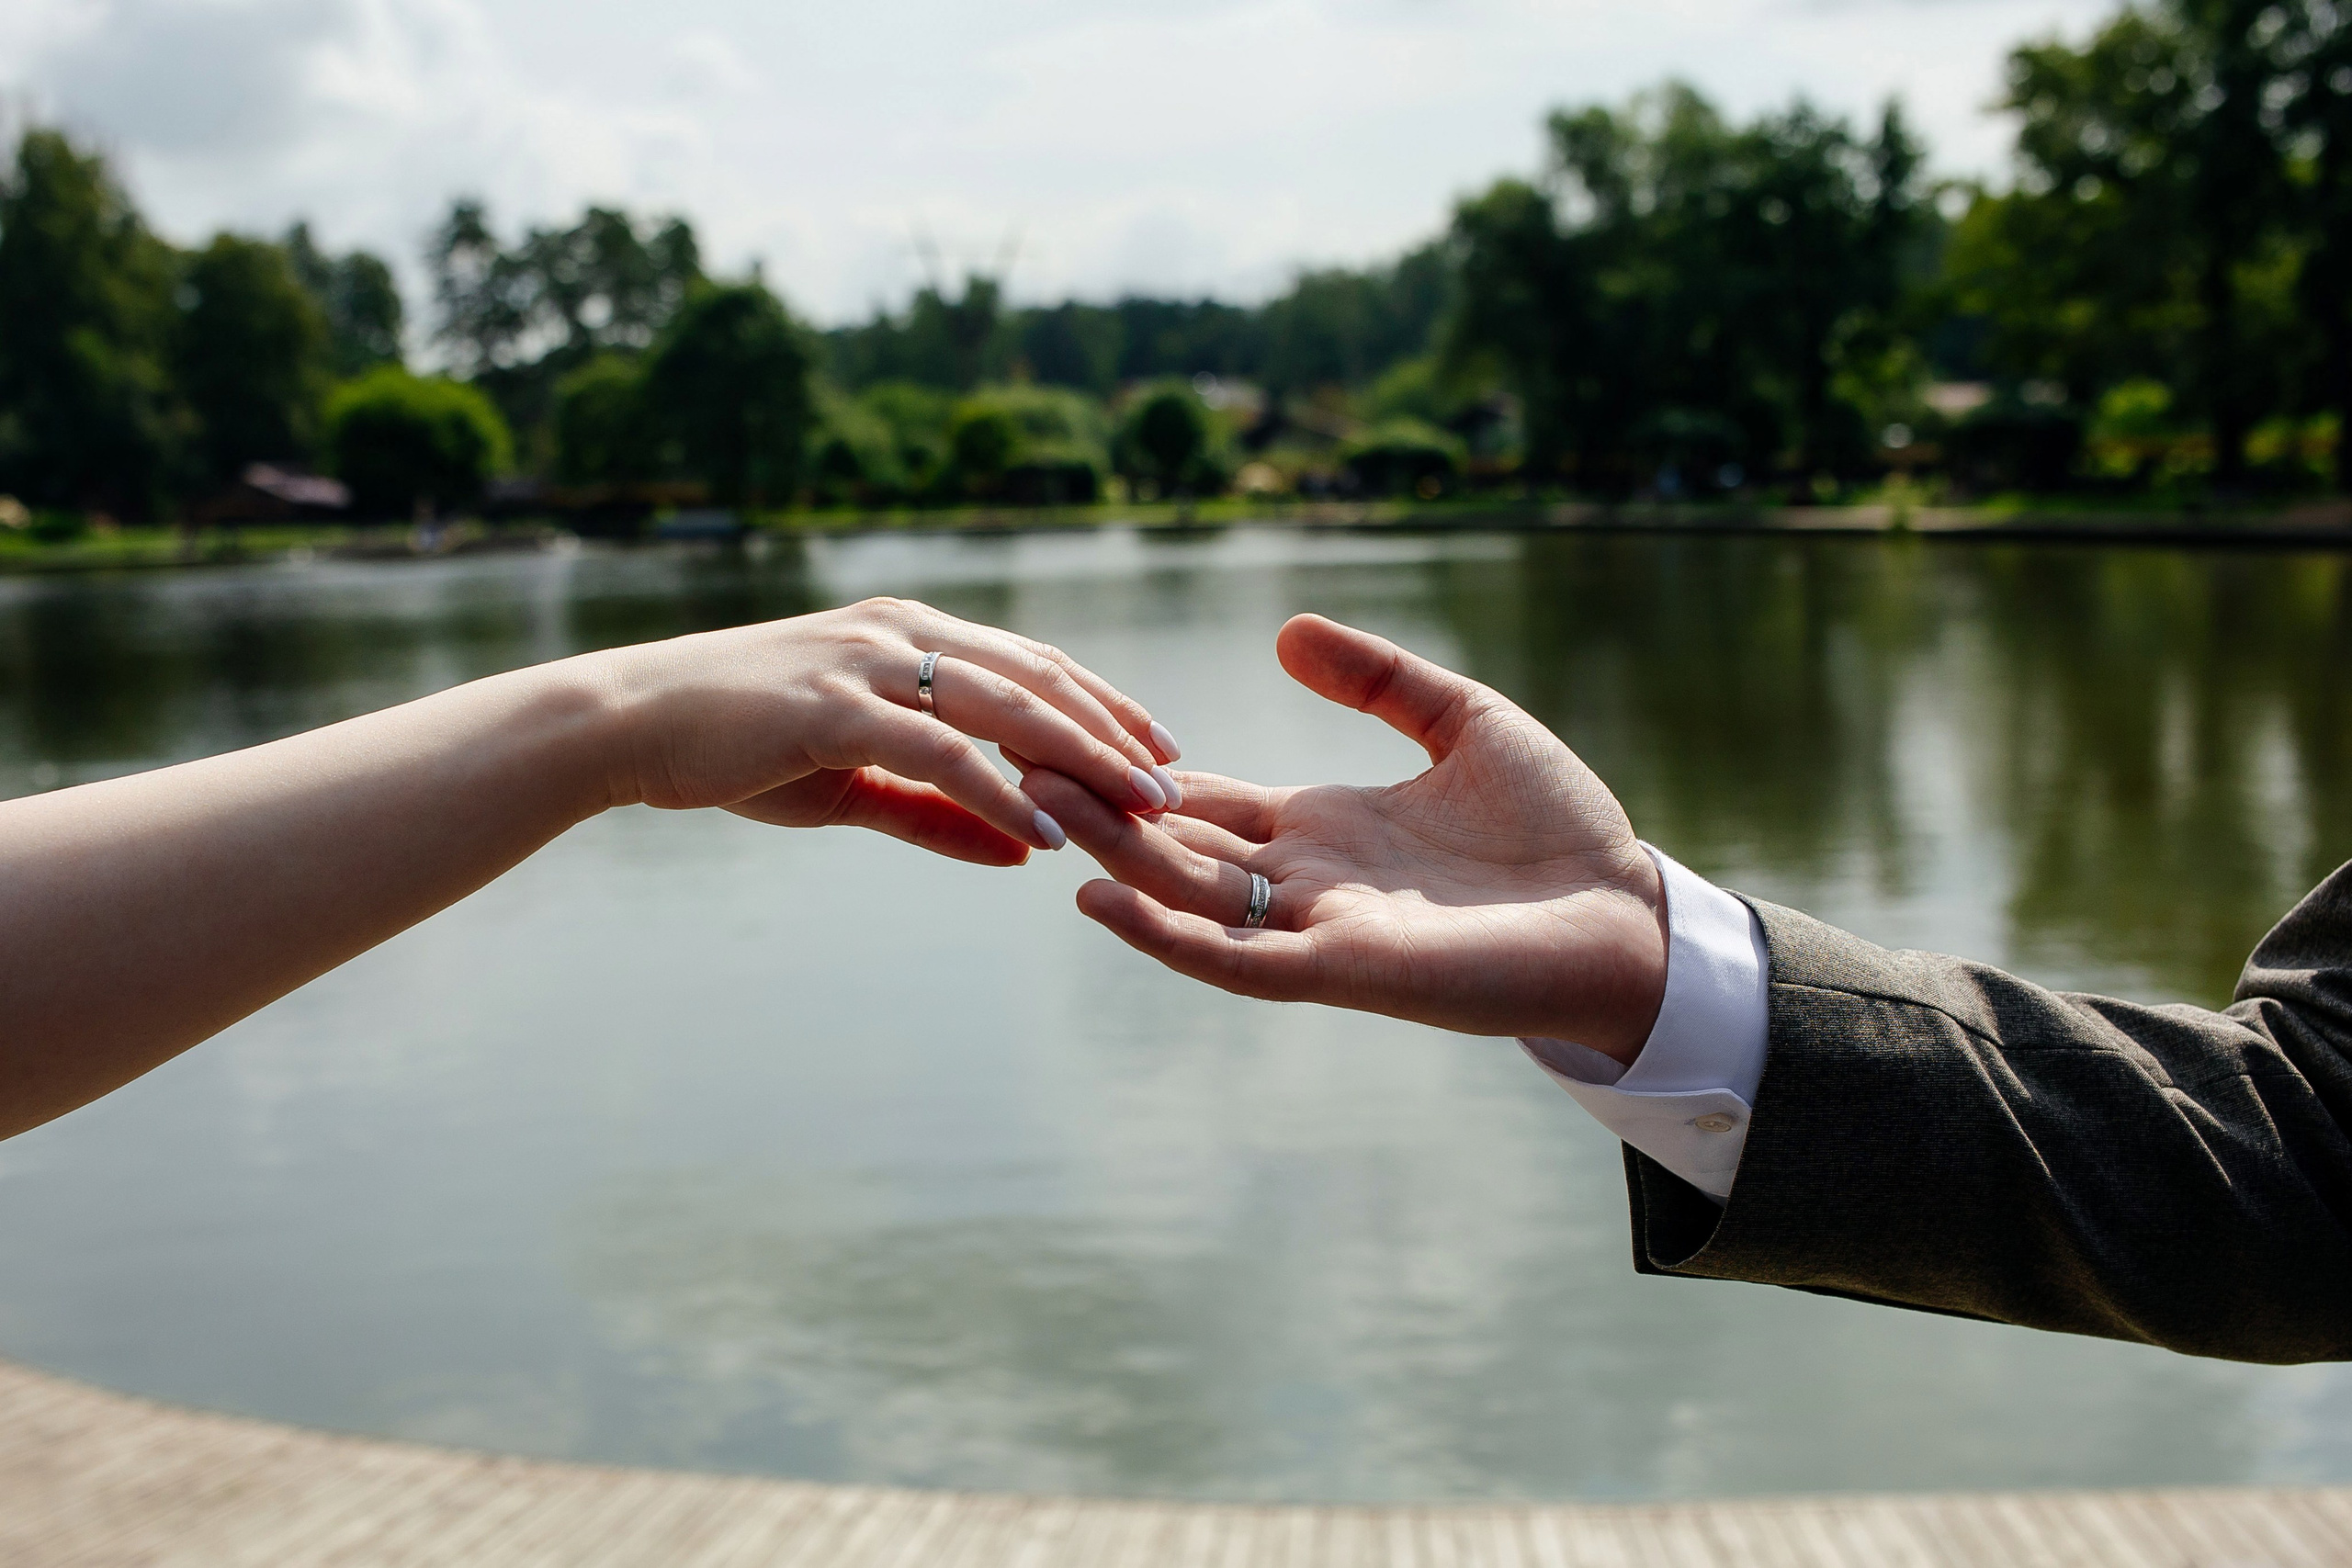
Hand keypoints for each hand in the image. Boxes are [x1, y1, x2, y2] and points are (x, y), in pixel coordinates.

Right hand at [592, 597, 1180, 865]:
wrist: (631, 722)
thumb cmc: (739, 748)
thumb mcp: (854, 784)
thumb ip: (940, 813)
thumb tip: (1023, 853)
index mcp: (909, 636)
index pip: (1031, 664)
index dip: (1102, 704)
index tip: (1160, 748)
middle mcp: (902, 635)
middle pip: (1037, 680)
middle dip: (1113, 732)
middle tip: (1175, 783)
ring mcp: (871, 665)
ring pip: (1005, 708)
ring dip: (1080, 758)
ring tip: (1138, 806)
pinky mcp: (837, 707)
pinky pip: (940, 753)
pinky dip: (998, 791)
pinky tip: (1045, 832)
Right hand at [1020, 614, 1668, 1059]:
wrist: (1627, 913)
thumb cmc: (1559, 828)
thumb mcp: (1463, 722)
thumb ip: (1377, 679)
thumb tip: (1286, 631)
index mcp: (1320, 826)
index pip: (1200, 797)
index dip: (1131, 768)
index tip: (1055, 730)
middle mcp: (1302, 881)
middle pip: (1173, 843)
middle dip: (1098, 805)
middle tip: (1013, 760)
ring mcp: (1315, 928)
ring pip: (1185, 897)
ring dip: (1112, 859)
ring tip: (1037, 811)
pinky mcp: (1344, 971)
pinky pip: (1234, 959)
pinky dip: (1164, 934)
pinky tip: (1101, 898)